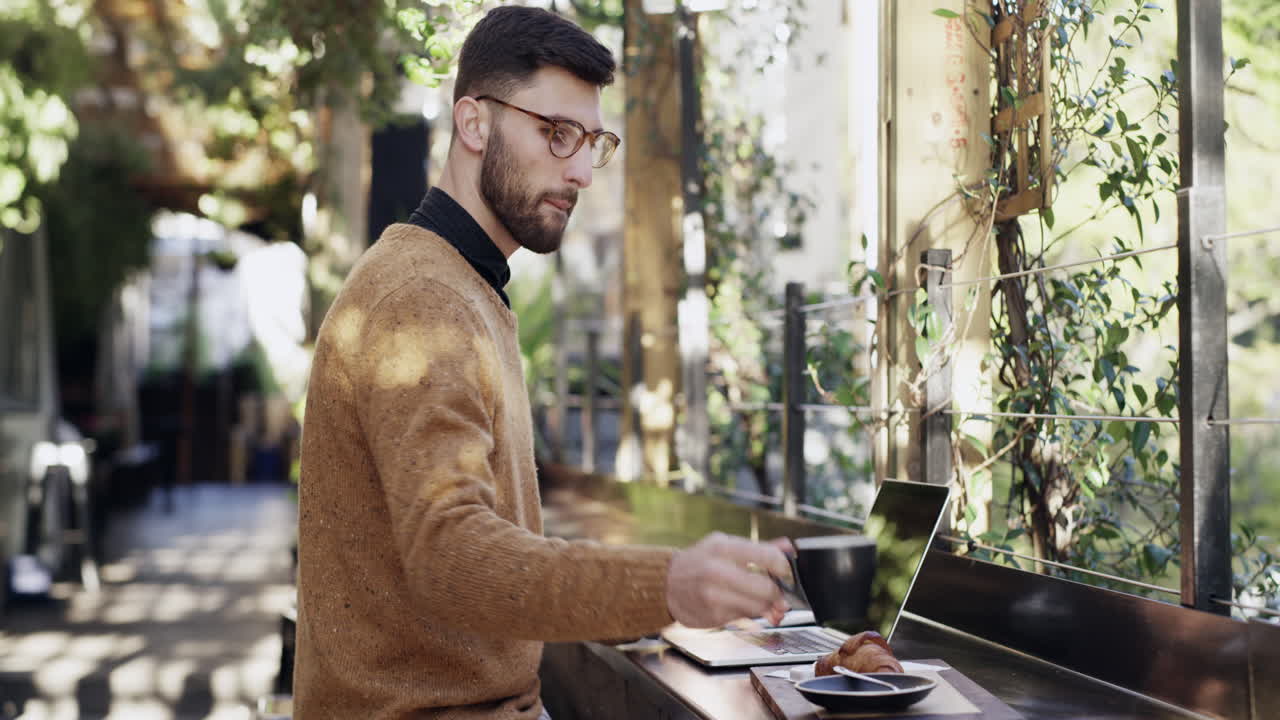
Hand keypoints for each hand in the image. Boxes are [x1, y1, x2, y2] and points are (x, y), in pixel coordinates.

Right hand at [666, 532, 796, 627]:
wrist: (665, 584)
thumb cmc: (697, 562)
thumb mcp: (723, 545)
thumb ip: (758, 548)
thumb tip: (788, 547)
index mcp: (723, 548)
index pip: (769, 557)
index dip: (784, 568)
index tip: (786, 572)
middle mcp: (717, 571)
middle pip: (767, 588)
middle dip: (777, 593)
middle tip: (778, 593)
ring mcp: (714, 596)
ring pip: (758, 607)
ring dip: (766, 607)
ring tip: (762, 601)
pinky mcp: (713, 617)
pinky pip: (744, 618)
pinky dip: (748, 614)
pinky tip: (740, 605)